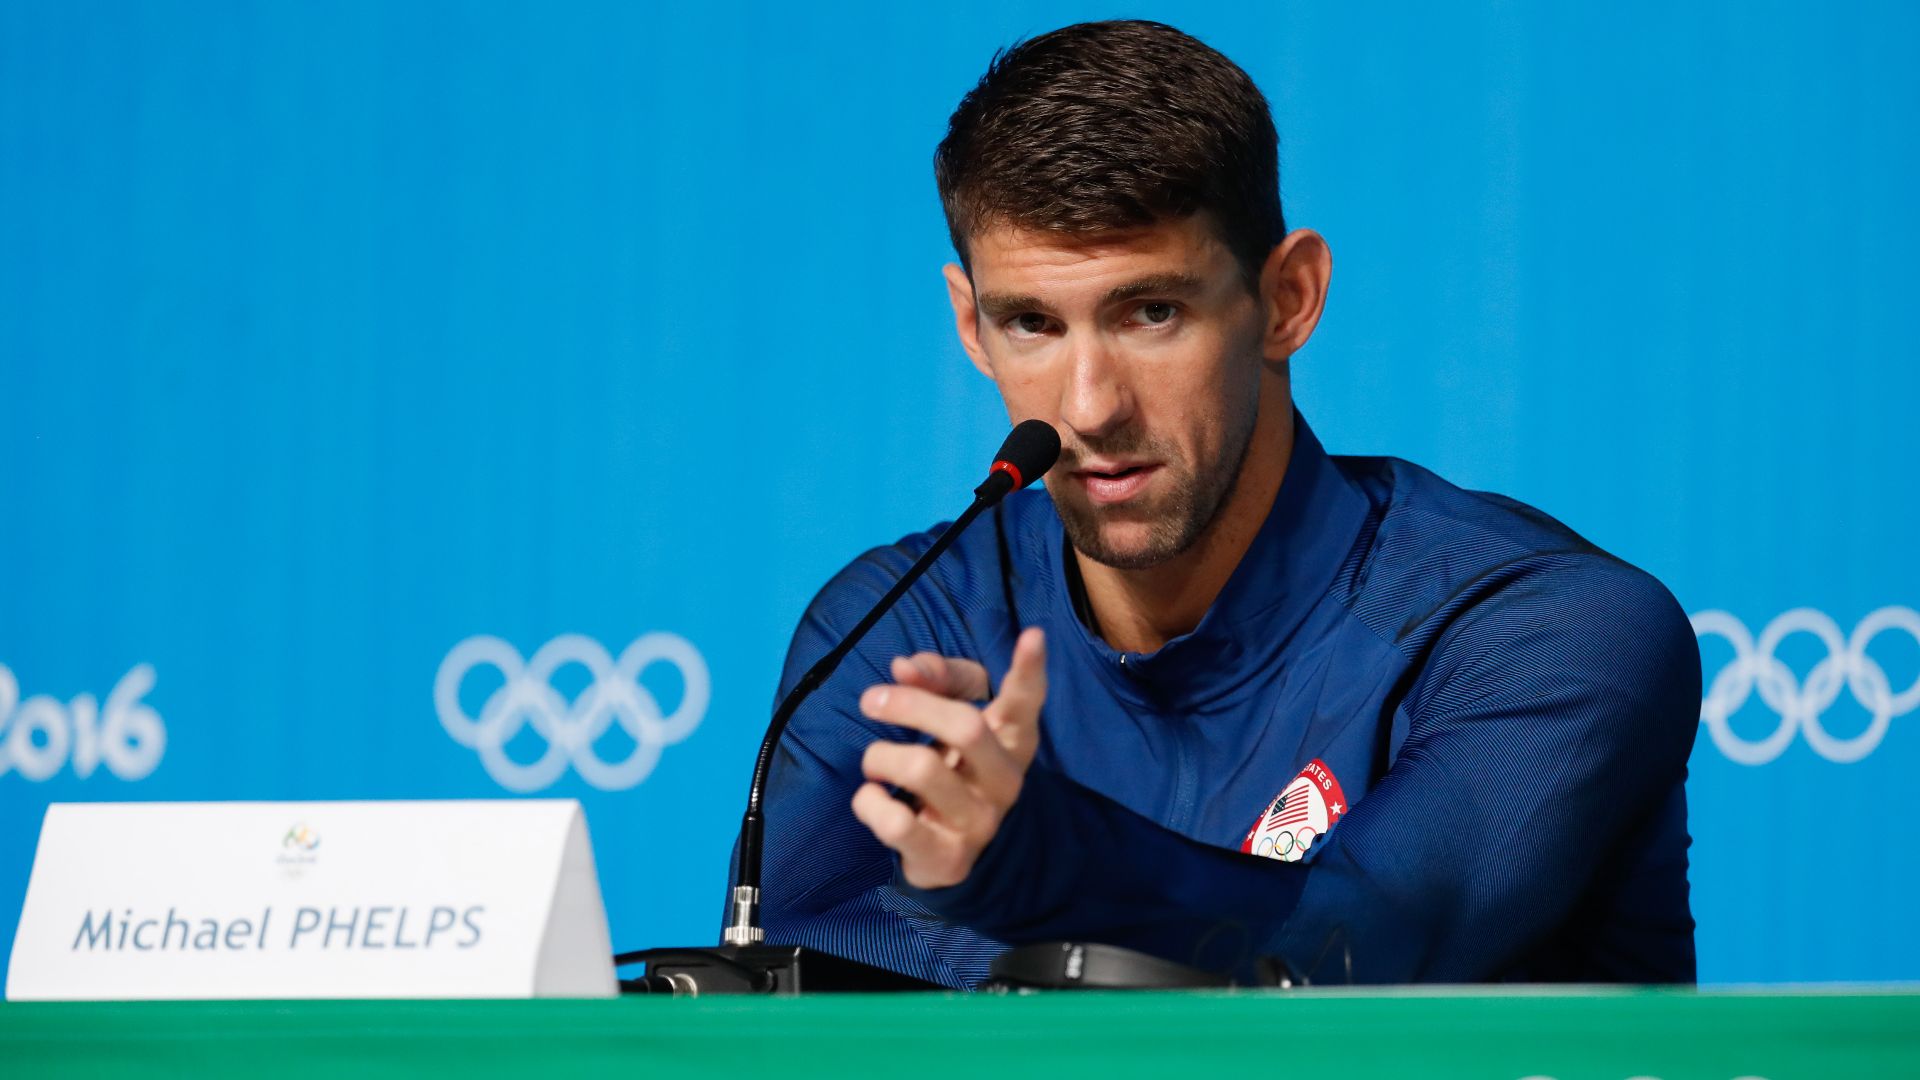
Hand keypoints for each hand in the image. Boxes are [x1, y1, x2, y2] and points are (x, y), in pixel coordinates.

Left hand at [850, 627, 1047, 888]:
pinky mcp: (948, 858)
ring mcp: (979, 821)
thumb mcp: (952, 717)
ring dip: (880, 757)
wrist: (955, 854)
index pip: (1025, 702)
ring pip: (922, 769)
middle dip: (910, 705)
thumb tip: (903, 667)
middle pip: (966, 726)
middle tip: (871, 700)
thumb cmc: (954, 767)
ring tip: (875, 763)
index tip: (1033, 635)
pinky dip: (868, 803)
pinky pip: (896, 822)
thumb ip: (936, 680)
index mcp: (1012, 741)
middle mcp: (1005, 781)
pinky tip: (871, 797)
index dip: (1029, 670)